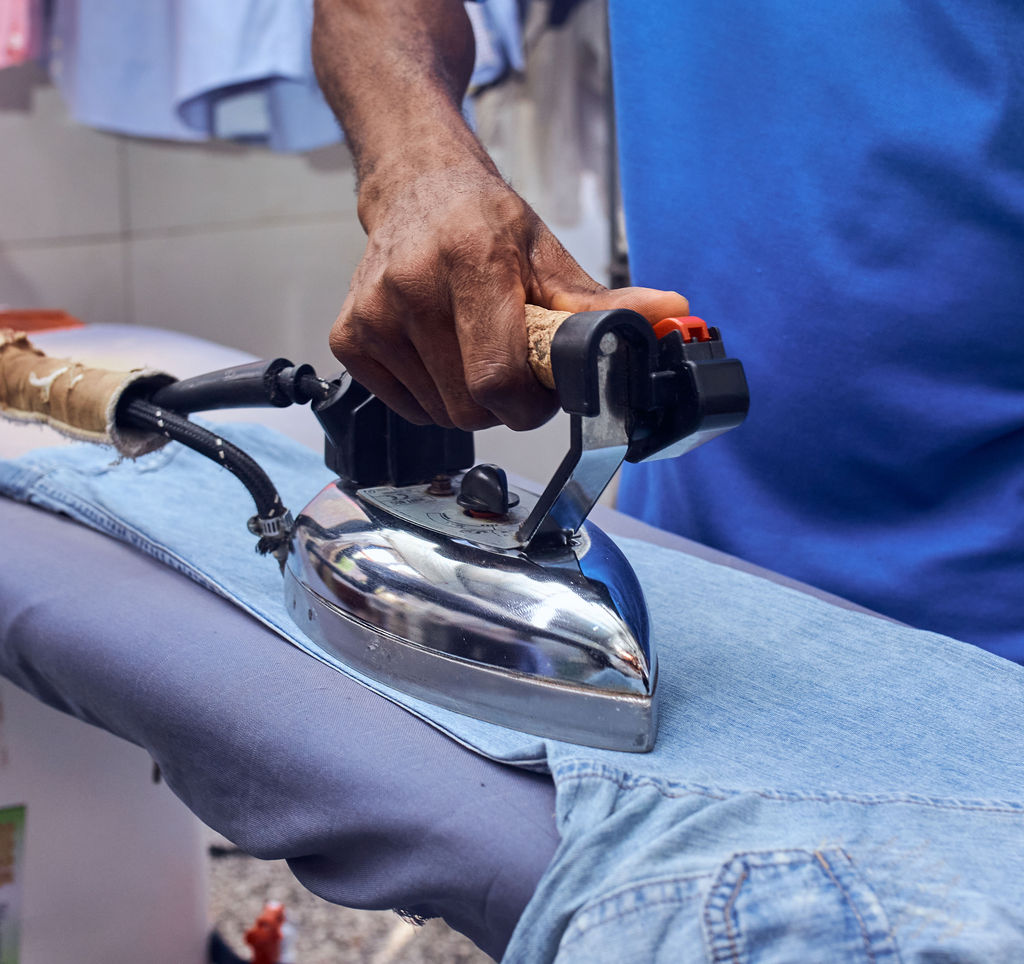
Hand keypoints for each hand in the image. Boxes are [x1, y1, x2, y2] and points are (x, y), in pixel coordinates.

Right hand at [330, 159, 689, 430]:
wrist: (414, 187)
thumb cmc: (484, 222)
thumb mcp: (548, 253)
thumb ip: (602, 301)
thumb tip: (669, 316)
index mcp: (472, 260)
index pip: (498, 379)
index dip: (529, 404)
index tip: (540, 389)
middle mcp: (412, 285)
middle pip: (470, 407)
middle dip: (502, 403)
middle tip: (508, 363)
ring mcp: (373, 314)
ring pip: (440, 415)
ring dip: (467, 399)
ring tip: (470, 348)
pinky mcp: (348, 336)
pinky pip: (407, 409)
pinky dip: (431, 395)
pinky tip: (436, 351)